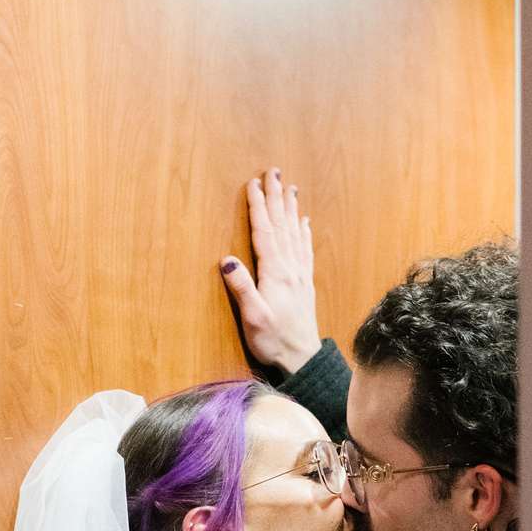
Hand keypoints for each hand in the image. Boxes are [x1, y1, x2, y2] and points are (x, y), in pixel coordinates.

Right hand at [220, 169, 321, 375]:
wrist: (303, 359)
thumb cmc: (274, 340)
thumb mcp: (253, 317)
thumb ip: (241, 287)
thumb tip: (226, 259)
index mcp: (275, 272)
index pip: (264, 232)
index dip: (258, 206)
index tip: (253, 183)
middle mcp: (290, 267)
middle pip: (282, 224)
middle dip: (276, 196)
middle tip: (274, 171)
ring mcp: (299, 274)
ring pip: (295, 232)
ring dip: (290, 208)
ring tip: (290, 187)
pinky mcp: (304, 283)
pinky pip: (305, 249)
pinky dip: (304, 232)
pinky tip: (305, 222)